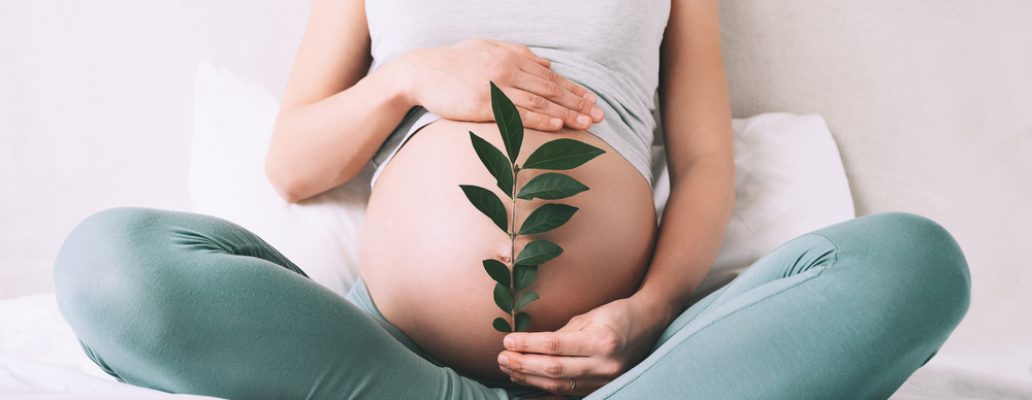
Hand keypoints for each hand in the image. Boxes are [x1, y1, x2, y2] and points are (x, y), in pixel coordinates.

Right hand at [395, 38, 604, 130]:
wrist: (420, 72)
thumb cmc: (452, 62)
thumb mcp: (487, 48)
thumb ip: (518, 54)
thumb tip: (546, 63)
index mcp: (510, 56)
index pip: (550, 75)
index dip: (574, 89)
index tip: (593, 100)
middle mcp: (507, 69)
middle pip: (550, 88)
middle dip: (578, 102)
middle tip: (599, 115)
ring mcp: (495, 86)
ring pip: (539, 101)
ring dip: (566, 113)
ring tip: (586, 123)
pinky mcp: (483, 103)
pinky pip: (517, 112)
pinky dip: (540, 118)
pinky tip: (557, 124)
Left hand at [496, 296, 673, 395]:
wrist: (648, 325)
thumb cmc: (616, 314)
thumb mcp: (589, 316)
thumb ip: (562, 333)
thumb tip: (529, 344)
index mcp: (601, 342)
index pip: (555, 346)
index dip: (528, 345)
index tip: (508, 341)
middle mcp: (604, 365)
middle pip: (554, 369)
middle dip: (523, 364)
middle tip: (501, 357)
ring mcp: (604, 380)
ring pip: (558, 385)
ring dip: (529, 378)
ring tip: (508, 368)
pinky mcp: (601, 388)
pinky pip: (567, 394)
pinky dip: (544, 391)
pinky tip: (526, 385)